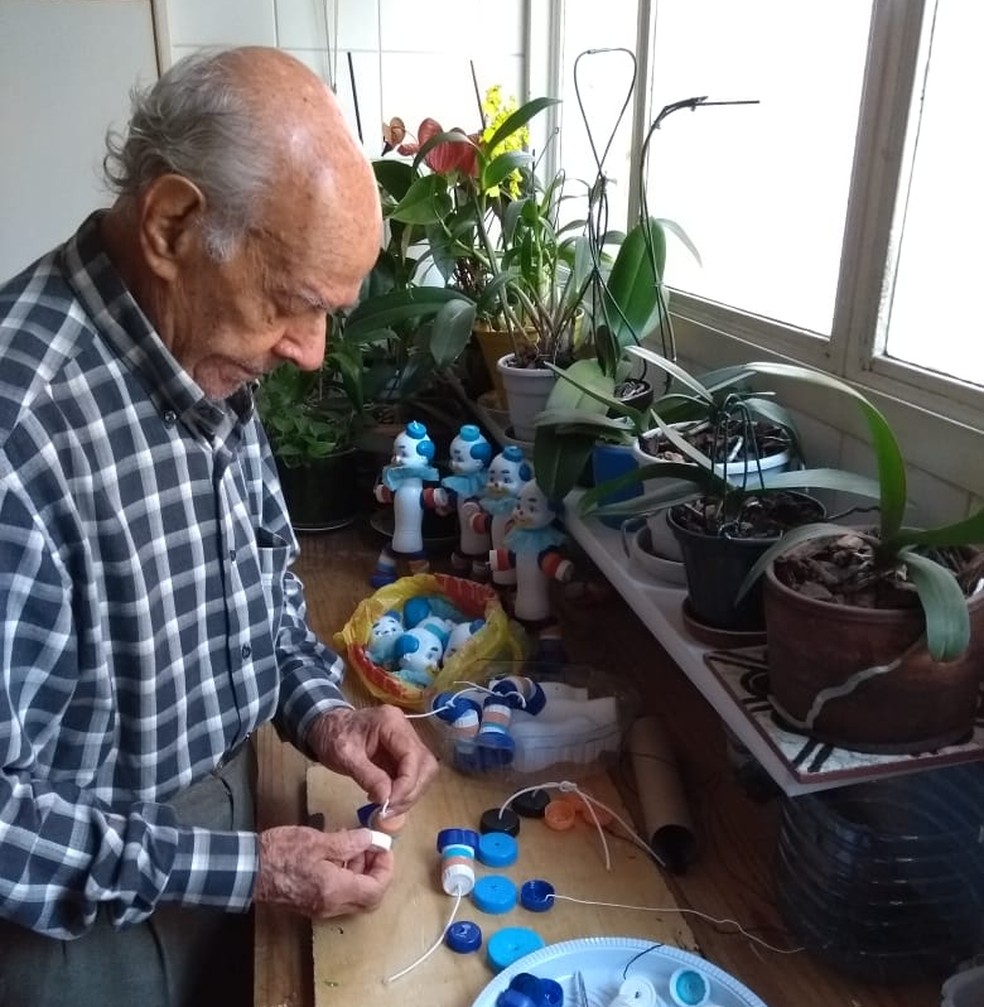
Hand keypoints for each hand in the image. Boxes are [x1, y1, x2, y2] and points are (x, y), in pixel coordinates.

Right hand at [253, 825, 393, 917]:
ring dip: (361, 873)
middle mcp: (330, 905)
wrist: (246, 870)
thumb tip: (370, 840)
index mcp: (335, 890)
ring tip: (354, 845)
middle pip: (368, 898)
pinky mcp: (309, 904)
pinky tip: (337, 855)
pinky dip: (346, 877)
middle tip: (372, 848)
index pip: (375, 890)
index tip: (384, 848)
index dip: (386, 869)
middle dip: (376, 872)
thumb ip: (348, 842)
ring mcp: (319, 908)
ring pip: (353, 898)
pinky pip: (338, 896)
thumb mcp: (317, 840)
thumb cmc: (280, 853)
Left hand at [306, 705, 437, 814]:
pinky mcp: (403, 753)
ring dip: (409, 794)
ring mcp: (406, 741)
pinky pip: (413, 775)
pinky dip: (403, 791)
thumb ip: (367, 776)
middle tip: (388, 810)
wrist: (326, 726)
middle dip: (410, 791)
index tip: (389, 804)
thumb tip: (387, 799)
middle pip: (425, 764)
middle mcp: (405, 729)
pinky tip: (387, 800)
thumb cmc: (332, 736)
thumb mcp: (344, 756)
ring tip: (386, 808)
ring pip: (424, 772)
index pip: (412, 755)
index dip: (406, 784)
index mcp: (391, 723)